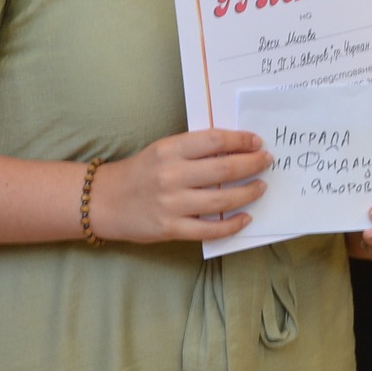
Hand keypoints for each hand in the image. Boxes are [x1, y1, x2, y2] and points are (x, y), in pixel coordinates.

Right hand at [89, 128, 271, 244]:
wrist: (104, 201)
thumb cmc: (139, 172)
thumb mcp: (162, 151)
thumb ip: (193, 150)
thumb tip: (233, 149)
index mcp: (169, 149)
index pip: (214, 141)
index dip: (240, 141)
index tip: (257, 142)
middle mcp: (171, 175)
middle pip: (224, 169)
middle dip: (252, 165)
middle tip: (267, 162)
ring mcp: (172, 204)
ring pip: (221, 201)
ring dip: (248, 193)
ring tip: (261, 187)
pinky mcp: (170, 228)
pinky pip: (209, 229)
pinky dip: (232, 225)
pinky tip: (245, 218)